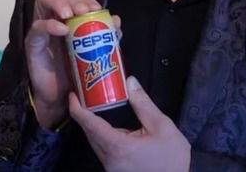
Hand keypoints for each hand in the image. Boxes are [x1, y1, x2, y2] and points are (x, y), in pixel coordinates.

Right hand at [26, 0, 120, 128]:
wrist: (61, 97)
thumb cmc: (77, 70)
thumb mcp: (96, 51)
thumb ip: (106, 36)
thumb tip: (116, 20)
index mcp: (72, 15)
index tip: (97, 9)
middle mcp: (55, 16)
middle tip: (84, 11)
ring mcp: (42, 27)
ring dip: (59, 2)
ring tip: (71, 14)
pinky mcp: (33, 42)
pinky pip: (37, 26)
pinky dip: (49, 24)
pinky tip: (62, 29)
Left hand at [70, 76, 190, 171]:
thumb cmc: (171, 158)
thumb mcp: (162, 126)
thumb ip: (143, 104)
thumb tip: (130, 82)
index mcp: (118, 146)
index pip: (90, 125)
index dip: (78, 108)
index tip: (73, 95)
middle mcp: (109, 159)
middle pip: (89, 133)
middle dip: (84, 114)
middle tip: (85, 95)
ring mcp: (110, 166)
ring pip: (95, 142)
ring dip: (92, 125)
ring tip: (95, 106)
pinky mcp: (115, 169)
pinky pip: (102, 149)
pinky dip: (100, 134)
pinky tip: (107, 125)